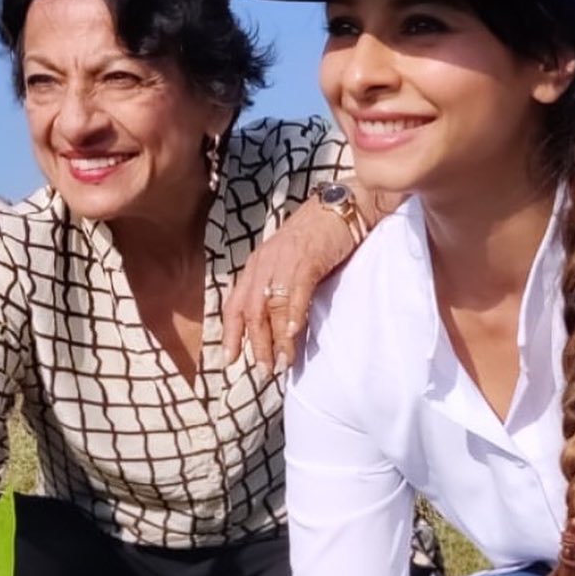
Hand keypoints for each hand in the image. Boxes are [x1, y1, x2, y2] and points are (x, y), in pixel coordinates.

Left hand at [221, 195, 356, 376]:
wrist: (344, 205)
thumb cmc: (319, 234)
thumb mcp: (290, 261)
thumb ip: (281, 287)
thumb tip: (281, 323)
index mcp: (258, 265)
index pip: (236, 304)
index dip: (231, 333)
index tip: (230, 359)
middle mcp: (264, 264)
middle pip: (252, 312)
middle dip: (256, 345)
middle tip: (264, 370)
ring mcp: (284, 261)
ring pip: (272, 307)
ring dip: (277, 339)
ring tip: (282, 363)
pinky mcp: (307, 259)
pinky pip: (297, 291)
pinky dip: (294, 314)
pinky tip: (294, 334)